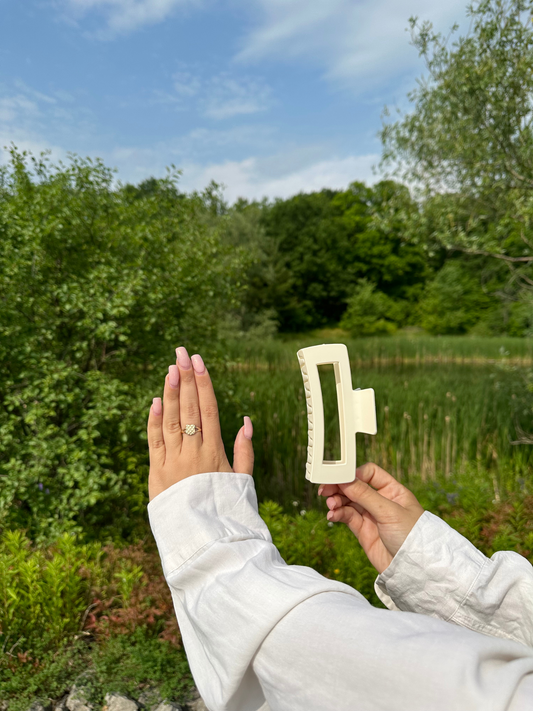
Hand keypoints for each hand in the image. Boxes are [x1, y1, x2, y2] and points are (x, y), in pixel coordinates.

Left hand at [147, 347, 253, 501]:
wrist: (203, 540)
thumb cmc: (225, 509)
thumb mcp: (242, 480)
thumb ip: (244, 450)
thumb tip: (245, 420)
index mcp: (214, 451)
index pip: (208, 409)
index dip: (203, 383)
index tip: (199, 362)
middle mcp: (193, 452)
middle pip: (189, 408)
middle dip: (186, 378)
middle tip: (182, 353)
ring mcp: (173, 460)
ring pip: (171, 419)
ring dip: (170, 392)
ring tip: (170, 368)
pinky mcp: (156, 472)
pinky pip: (154, 441)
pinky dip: (154, 420)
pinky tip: (155, 400)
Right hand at [318, 463, 423, 573]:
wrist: (412, 569)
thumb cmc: (411, 536)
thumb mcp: (389, 511)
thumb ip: (365, 495)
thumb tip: (344, 479)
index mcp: (392, 490)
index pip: (369, 473)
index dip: (354, 474)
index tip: (340, 477)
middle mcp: (380, 500)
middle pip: (355, 487)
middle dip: (339, 487)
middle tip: (325, 489)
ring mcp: (371, 515)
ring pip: (348, 501)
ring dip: (336, 501)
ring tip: (331, 506)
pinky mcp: (363, 530)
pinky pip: (346, 516)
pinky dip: (337, 514)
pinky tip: (332, 515)